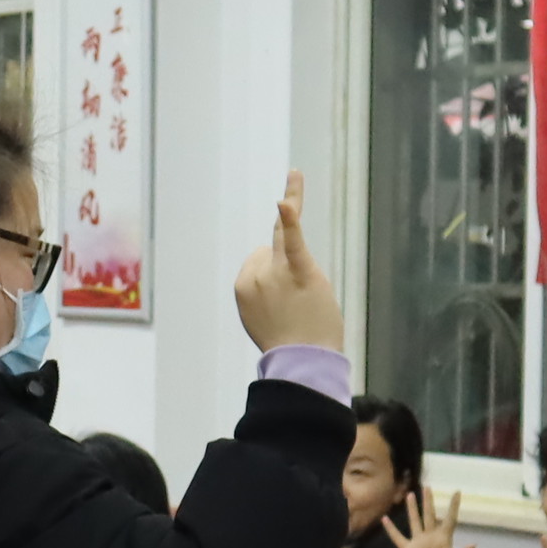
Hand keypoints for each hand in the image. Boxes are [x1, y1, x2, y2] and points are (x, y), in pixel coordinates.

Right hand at [232, 172, 344, 356]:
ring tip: (295, 183)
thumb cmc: (289, 341)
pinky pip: (294, 239)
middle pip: (270, 248)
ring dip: (289, 215)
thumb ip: (262, 289)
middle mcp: (255, 275)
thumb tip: (267, 254)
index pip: (258, 259)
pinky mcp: (301, 271)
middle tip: (296, 301)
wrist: (304, 364)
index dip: (274, 275)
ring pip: (283, 235)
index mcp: (242, 286)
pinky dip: (290, 217)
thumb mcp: (262, 316)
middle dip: (284, 266)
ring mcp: (277, 272)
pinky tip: (285, 201)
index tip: (282, 302)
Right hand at [386, 498, 468, 547]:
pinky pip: (397, 537)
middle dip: (429, 501)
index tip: (457, 491)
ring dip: (412, 509)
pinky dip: (391, 529)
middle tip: (428, 486)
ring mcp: (419, 544)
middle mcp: (431, 538)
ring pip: (414, 522)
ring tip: (410, 495)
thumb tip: (472, 544)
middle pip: (429, 515)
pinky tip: (385, 519)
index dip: (453, 506)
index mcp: (444, 540)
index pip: (450, 519)